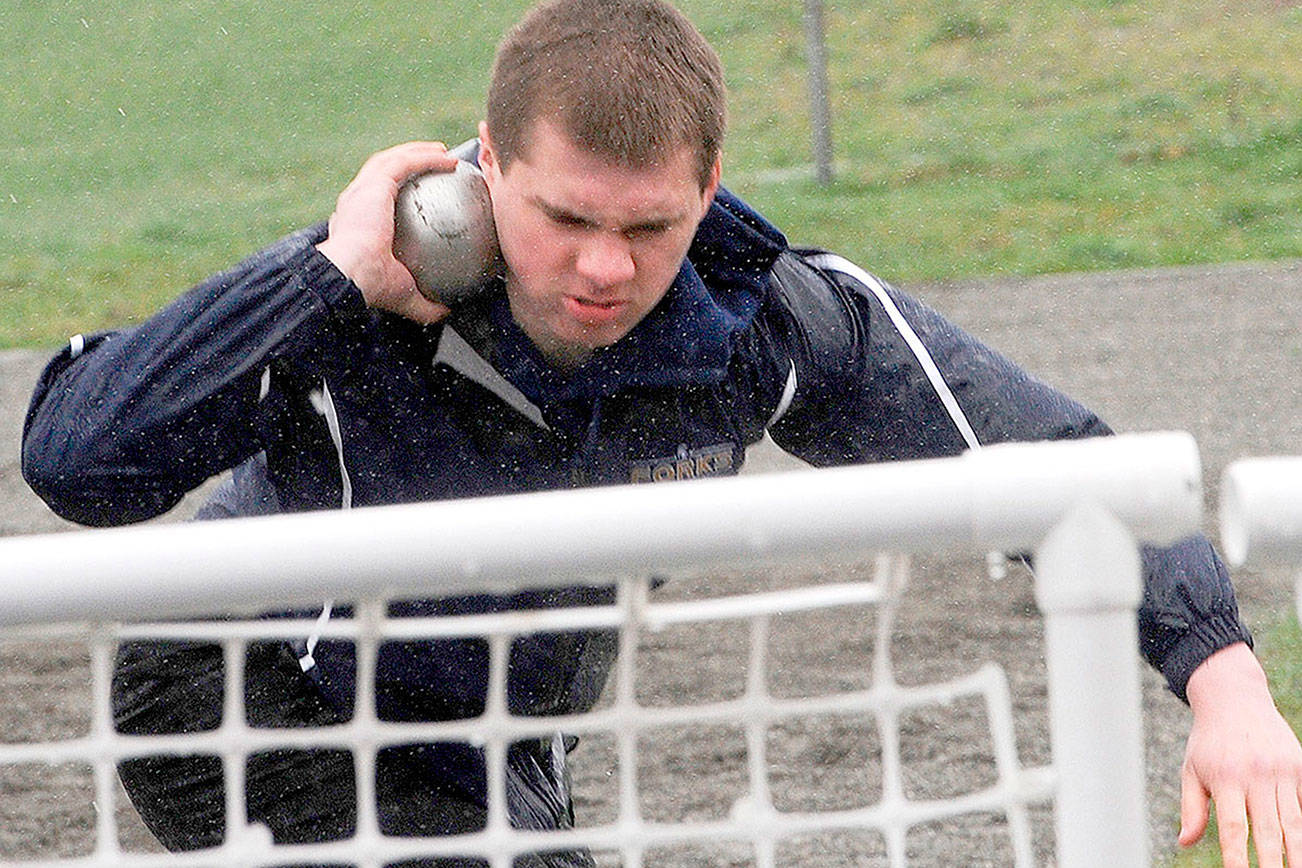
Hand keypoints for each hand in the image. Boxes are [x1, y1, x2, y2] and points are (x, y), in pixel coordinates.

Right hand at [317, 141, 458, 324]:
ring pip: (391, 160)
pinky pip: (405, 162)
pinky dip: (427, 157)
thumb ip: (425, 304)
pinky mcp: (374, 183)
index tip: (417, 194)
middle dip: (407, 162)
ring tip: (441, 151)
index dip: (394, 193)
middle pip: (382, 172)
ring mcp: (362, 190)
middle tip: (434, 162)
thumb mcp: (405, 297)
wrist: (350, 274)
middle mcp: (355, 202)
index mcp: (356, 224)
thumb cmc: (371, 287)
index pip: (374, 201)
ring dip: (417, 151)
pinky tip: (449, 158)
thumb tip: (446, 312)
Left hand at [1180, 641, 1301, 865]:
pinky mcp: (1299, 765)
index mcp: (1226, 778)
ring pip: (1294, 820)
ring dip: (1298, 851)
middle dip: (1274, 862)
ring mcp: (1282, 770)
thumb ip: (1191, 808)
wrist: (1234, 698)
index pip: (1234, 827)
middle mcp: (1256, 775)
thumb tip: (1184, 842)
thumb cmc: (1208, 741)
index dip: (1238, 856)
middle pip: (1269, 829)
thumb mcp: (1192, 770)